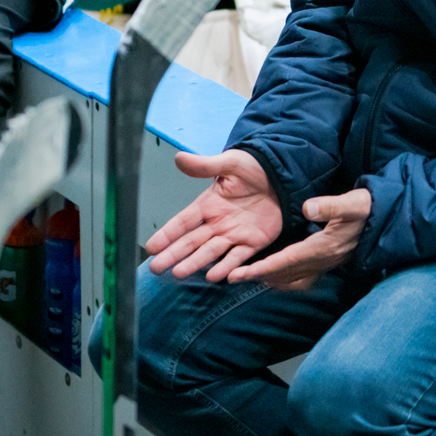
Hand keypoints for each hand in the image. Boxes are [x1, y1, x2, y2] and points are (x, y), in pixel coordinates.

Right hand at [144, 150, 282, 281]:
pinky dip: (226, 267)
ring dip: (194, 263)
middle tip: (156, 268)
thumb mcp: (230, 163)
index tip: (151, 247)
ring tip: (177, 273)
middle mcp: (217, 223)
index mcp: (208, 204)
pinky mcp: (253, 242)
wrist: (284, 176)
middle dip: (173, 255)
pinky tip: (213, 276)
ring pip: (209, 252)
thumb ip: (204, 165)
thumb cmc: (255, 167)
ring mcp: (234, 234)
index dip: (167, 234)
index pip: (183, 221)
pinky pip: (237, 257)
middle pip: (191, 241)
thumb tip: (178, 158)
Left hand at [227, 189, 370, 290]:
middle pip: (284, 274)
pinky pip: (301, 277)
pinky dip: (284, 278)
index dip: (261, 269)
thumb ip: (331, 206)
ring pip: (291, 279)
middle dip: (257, 277)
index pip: (286, 262)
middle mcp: (323, 261)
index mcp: (324, 248)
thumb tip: (307, 208)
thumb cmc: (368, 209)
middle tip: (231, 277)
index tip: (239, 273)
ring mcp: (325, 264)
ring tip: (246, 277)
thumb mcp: (353, 203)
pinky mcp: (327, 262)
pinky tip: (273, 274)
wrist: (387, 219)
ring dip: (269, 279)